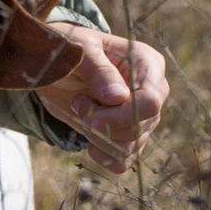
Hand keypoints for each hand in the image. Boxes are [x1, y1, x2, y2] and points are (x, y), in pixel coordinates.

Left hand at [32, 25, 167, 174]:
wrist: (57, 66)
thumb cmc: (71, 49)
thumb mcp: (80, 51)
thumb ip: (99, 70)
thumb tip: (119, 97)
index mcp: (148, 64)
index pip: (151, 101)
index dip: (120, 114)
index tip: (89, 111)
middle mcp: (153, 91)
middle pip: (139, 126)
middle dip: (102, 123)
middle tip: (78, 102)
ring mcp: (144, 116)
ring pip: (131, 145)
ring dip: (97, 136)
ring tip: (80, 110)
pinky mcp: (129, 136)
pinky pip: (125, 160)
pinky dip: (104, 156)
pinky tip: (89, 141)